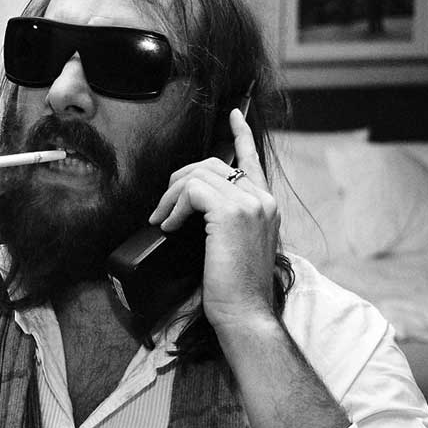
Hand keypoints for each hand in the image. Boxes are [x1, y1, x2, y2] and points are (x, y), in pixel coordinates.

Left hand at [148, 108, 280, 328]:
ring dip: (171, 195)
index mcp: (266, 205)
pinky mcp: (232, 212)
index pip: (253, 160)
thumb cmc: (235, 287)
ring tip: (162, 218)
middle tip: (163, 206)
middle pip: (213, 164)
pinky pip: (192, 190)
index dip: (241, 134)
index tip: (233, 115)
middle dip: (180, 179)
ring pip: (199, 174)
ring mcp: (250, 203)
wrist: (245, 312)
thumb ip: (226, 218)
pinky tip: (168, 225)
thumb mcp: (233, 244)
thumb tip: (193, 203)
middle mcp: (263, 199)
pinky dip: (173, 205)